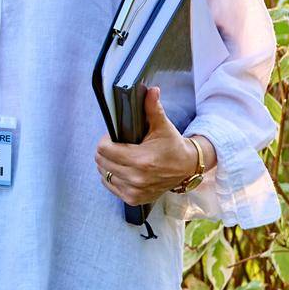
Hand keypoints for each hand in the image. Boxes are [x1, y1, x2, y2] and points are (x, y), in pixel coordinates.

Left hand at [95, 86, 203, 205]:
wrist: (187, 168)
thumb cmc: (173, 145)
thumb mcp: (163, 126)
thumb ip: (153, 108)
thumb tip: (151, 90)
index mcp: (141, 160)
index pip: (103, 149)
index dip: (106, 140)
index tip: (114, 136)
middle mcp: (136, 178)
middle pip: (101, 161)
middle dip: (105, 150)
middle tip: (117, 145)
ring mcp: (134, 191)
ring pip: (104, 173)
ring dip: (108, 164)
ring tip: (120, 156)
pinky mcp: (133, 199)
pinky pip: (109, 185)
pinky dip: (112, 176)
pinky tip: (122, 168)